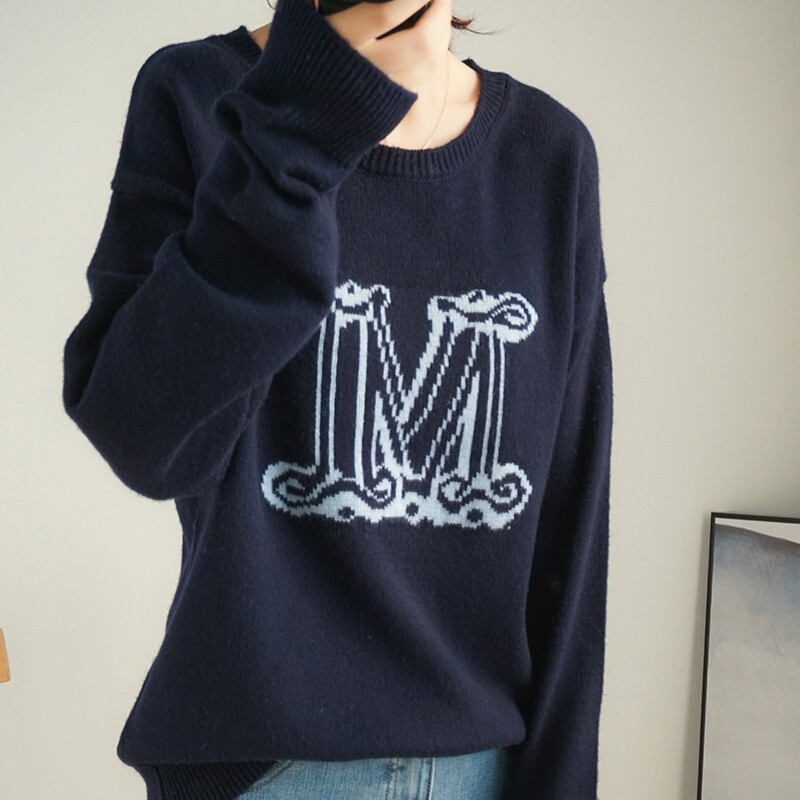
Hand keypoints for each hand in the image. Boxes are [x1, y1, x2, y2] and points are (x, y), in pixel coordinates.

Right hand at [319, 0, 451, 92]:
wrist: (300, 97)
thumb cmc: (307, 44)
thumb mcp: (309, 12)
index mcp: (339, 39)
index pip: (385, 15)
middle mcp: (361, 68)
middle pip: (418, 43)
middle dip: (439, 14)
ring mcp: (377, 88)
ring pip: (426, 64)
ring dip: (443, 34)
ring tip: (440, 11)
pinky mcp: (387, 103)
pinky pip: (422, 80)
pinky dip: (436, 56)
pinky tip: (435, 37)